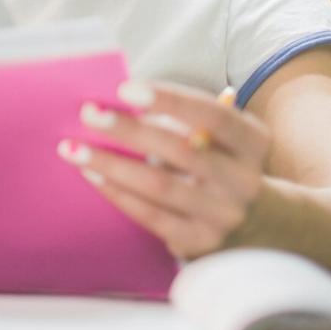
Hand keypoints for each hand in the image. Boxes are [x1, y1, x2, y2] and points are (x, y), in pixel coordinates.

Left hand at [59, 80, 270, 259]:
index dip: (169, 100)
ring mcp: (223, 214)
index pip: (213, 115)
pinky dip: (118, 193)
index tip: (123, 89)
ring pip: (160, 186)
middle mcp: (244, 180)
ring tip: (73, 148)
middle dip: (129, 130)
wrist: (257, 220)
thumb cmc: (218, 158)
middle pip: (181, 151)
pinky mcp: (200, 241)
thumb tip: (116, 100)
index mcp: (252, 142)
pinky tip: (91, 174)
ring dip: (112, 164)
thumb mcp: (218, 134)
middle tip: (87, 113)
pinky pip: (151, 216)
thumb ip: (180, 117)